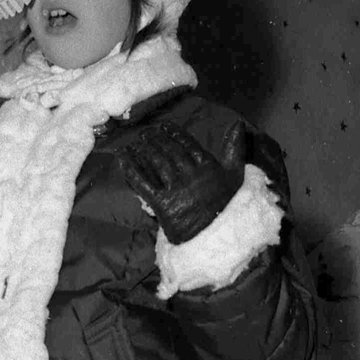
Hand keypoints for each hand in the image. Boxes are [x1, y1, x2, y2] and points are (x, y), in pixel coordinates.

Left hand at [116, 119, 244, 243]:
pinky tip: (123, 157)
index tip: (163, 125)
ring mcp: (175, 189)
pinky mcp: (162, 203)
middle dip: (155, 140)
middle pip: (169, 151)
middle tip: (145, 132)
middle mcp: (189, 175)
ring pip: (156, 163)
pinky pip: (143, 183)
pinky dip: (131, 169)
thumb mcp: (236, 175)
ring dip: (143, 150)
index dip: (174, 133)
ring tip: (134, 142)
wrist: (217, 236)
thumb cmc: (227, 206)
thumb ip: (234, 149)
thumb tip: (237, 123)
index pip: (187, 144)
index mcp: (207, 166)